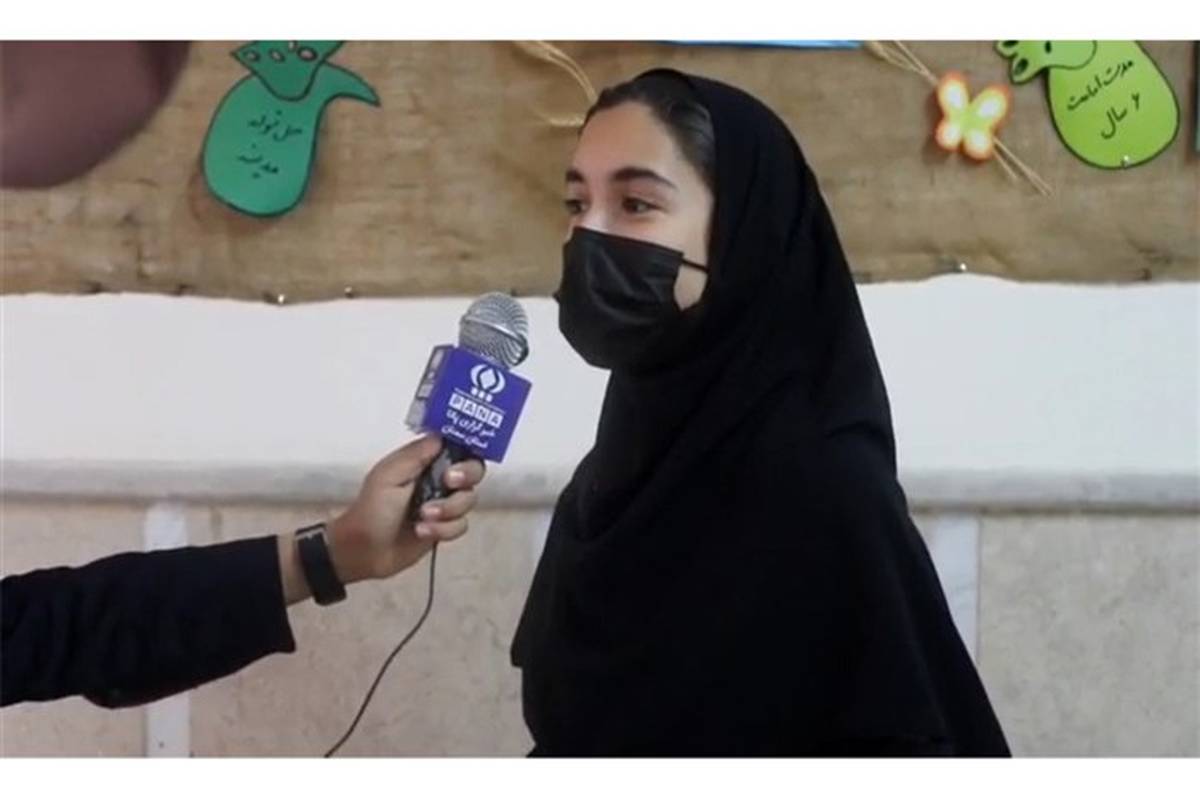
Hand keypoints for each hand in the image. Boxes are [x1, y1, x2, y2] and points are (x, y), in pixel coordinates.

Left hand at [277, 435, 485, 604]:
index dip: (466, 450)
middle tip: (449, 483)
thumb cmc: (372, 508)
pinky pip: (461, 525)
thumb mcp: (389, 475)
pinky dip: (443, 529)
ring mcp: (443, 504)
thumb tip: (442, 435)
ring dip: (448, 509)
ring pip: (468, 500)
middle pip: (473, 470)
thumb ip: (416, 454)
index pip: (457, 446)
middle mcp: (438, 480)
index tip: (457, 461)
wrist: (364, 550)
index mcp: (424, 462)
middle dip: (465, 477)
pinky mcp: (445, 528)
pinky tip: (422, 532)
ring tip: (423, 517)